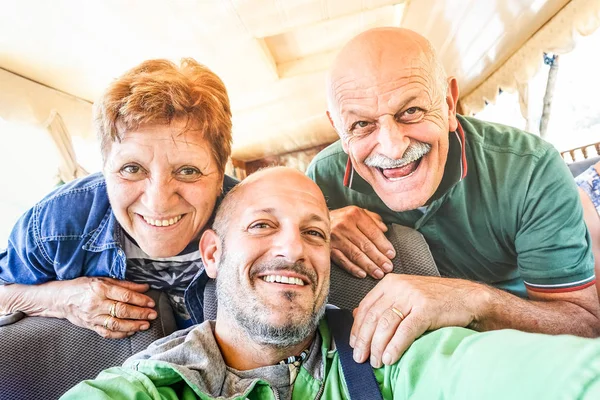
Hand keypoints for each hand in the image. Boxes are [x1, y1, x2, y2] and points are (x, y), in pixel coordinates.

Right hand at [52, 277, 156, 338]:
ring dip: (133, 326)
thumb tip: (145, 287)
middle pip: (122, 311)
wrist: (61, 299)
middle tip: (152, 315)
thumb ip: (125, 284)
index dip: (140, 300)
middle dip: (140, 314)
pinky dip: (121, 334)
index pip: (124, 295)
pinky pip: (107, 333)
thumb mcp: (103, 280)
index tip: (151, 303)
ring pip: (116, 324)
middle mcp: (96, 304)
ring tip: (145, 325)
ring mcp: (93, 317)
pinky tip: (131, 332)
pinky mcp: (91, 326)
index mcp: (101, 289)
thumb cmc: (83, 286)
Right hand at [330, 206, 395, 278]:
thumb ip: (373, 219)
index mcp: (355, 214)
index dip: (384, 245)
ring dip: (369, 266)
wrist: (316, 218)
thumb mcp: (358, 212)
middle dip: (379, 258)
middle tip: (388, 268)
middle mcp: (344, 225)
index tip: (391, 255)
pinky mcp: (328, 248)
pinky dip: (353, 268)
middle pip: (365, 245)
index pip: (373, 232)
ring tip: (378, 273)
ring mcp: (335, 237)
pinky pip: (342, 260)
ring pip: (355, 254)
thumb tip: (385, 230)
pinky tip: (362, 274)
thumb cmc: (343, 217)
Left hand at [351, 274, 480, 366]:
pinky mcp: (426, 308)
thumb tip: (355, 315)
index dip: (357, 328)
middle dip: (364, 340)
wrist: (468, 298)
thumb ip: (382, 303)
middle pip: (373, 317)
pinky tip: (390, 358)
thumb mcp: (404, 295)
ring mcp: (412, 296)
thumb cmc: (436, 300)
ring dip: (378, 347)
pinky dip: (395, 347)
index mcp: (390, 283)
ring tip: (376, 361)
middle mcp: (398, 286)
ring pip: (386, 324)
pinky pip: (405, 331)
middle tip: (360, 358)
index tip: (354, 345)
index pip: (365, 307)